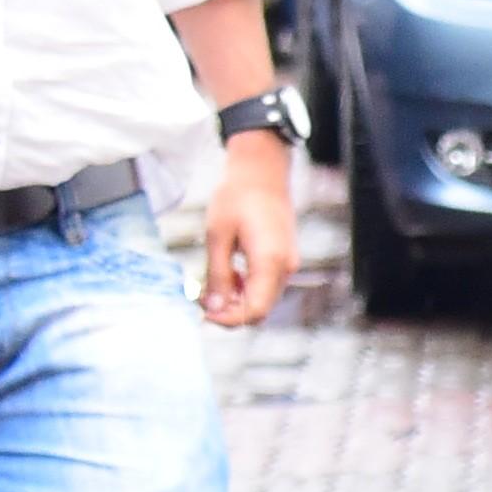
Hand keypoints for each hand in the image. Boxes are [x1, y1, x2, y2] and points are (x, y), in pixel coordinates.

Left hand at [199, 132, 292, 326]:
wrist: (261, 171)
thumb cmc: (237, 197)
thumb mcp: (218, 236)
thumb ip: (217, 276)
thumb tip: (213, 308)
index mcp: (270, 262)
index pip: (254, 311)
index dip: (228, 320)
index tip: (204, 313)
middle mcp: (285, 267)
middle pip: (260, 309)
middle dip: (230, 312)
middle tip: (203, 299)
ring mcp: (288, 263)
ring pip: (263, 299)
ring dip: (237, 299)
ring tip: (213, 283)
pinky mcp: (284, 258)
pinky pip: (266, 285)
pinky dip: (246, 288)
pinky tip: (230, 273)